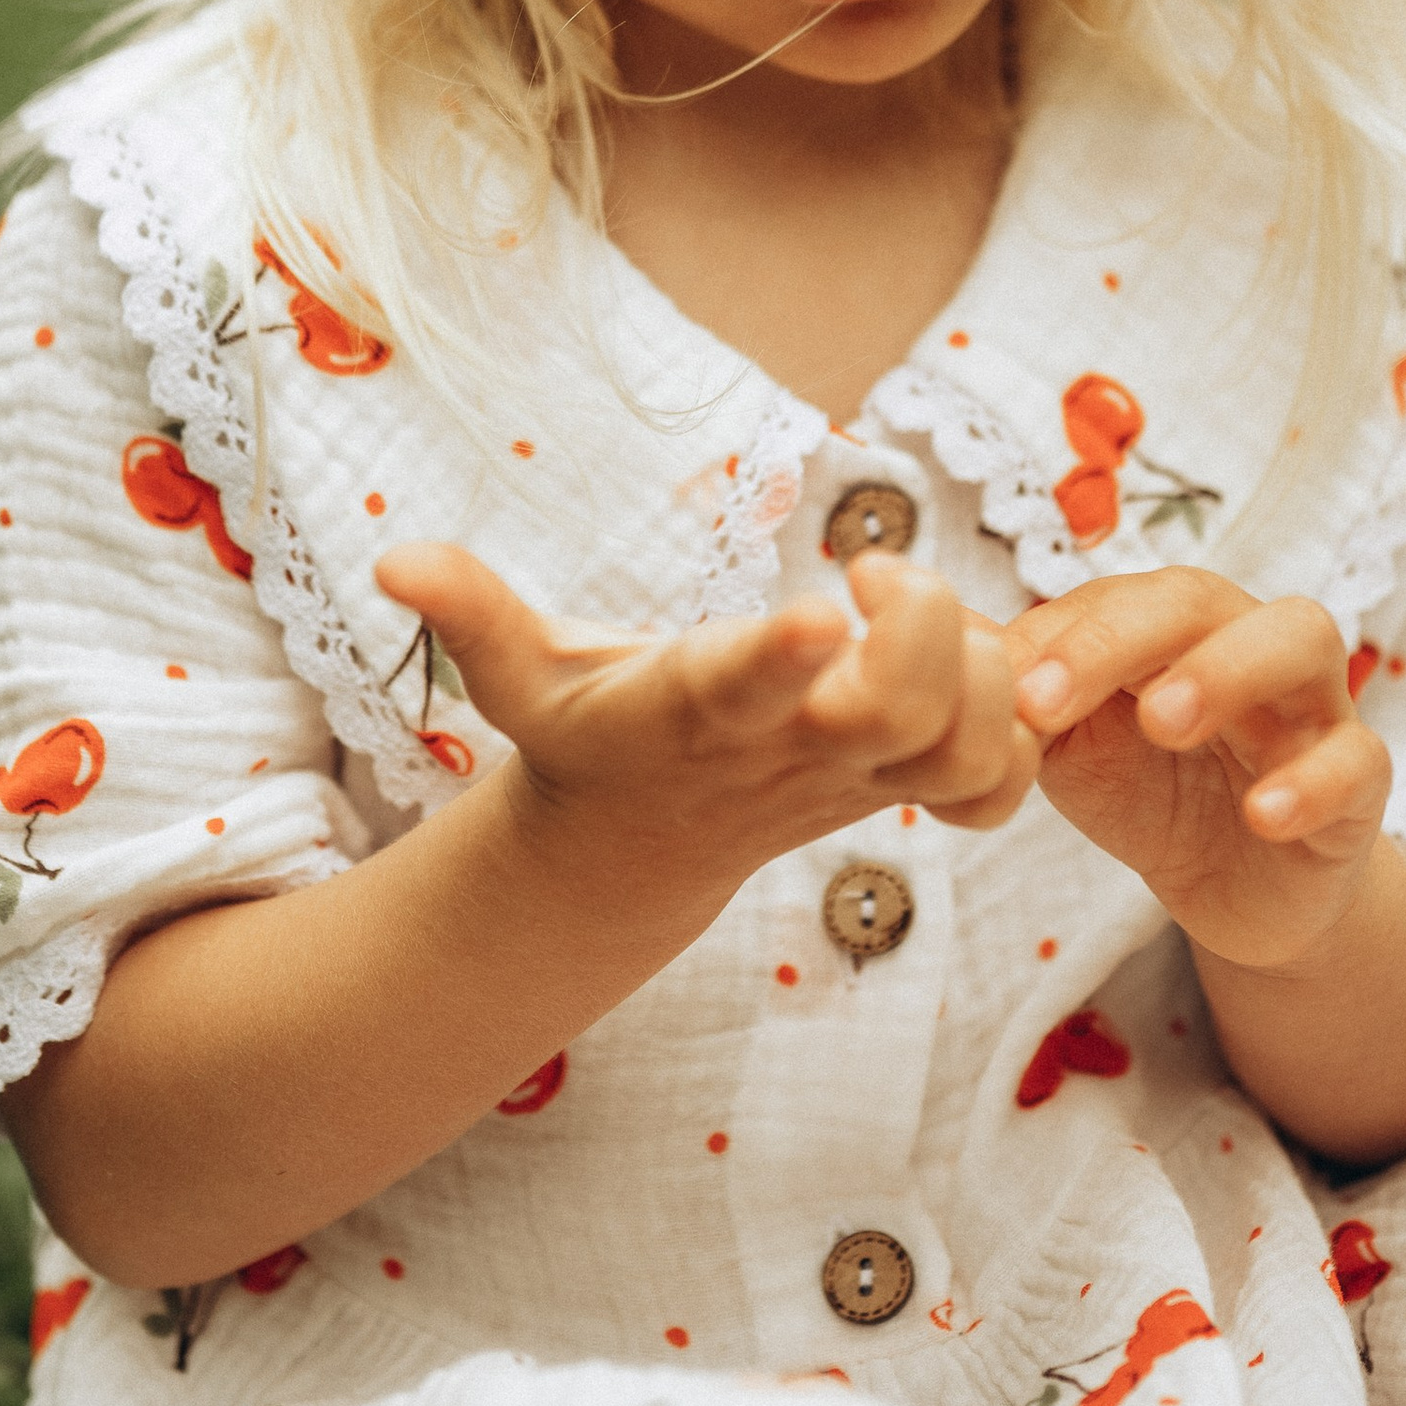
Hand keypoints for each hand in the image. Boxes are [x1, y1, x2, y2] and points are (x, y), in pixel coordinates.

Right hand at [374, 540, 1034, 912]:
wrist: (636, 848)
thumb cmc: (587, 731)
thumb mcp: (518, 675)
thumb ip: (470, 611)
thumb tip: (394, 557)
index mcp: (698, 710)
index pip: (745, 687)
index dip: (783, 656)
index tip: (816, 612)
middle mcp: (789, 750)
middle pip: (898, 714)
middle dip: (919, 635)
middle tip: (875, 576)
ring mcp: (856, 776)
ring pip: (966, 744)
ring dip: (975, 671)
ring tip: (917, 613)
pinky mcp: (903, 786)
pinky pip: (998, 781)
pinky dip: (1012, 730)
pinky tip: (967, 666)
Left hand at [1007, 568, 1388, 968]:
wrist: (1238, 888)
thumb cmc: (1150, 792)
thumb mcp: (1072, 749)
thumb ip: (1020, 699)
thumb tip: (935, 642)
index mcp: (1167, 627)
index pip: (1113, 598)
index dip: (1055, 635)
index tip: (998, 688)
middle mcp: (1242, 641)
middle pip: (1197, 597)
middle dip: (1117, 637)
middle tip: (1049, 699)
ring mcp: (1309, 704)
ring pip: (1301, 637)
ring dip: (1226, 668)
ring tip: (1165, 721)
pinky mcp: (1360, 780)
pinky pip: (1356, 758)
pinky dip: (1311, 781)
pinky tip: (1262, 816)